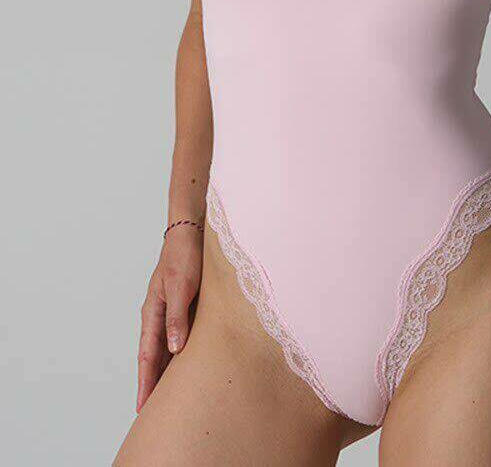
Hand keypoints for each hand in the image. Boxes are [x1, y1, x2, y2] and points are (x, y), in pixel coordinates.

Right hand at [136, 224, 202, 412]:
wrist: (192, 232)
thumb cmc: (185, 256)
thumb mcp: (181, 286)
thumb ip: (176, 317)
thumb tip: (174, 349)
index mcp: (152, 312)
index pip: (147, 356)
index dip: (146, 382)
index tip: (143, 407)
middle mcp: (159, 314)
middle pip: (154, 356)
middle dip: (152, 383)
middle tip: (153, 412)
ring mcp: (171, 310)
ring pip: (166, 348)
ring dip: (166, 370)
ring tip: (169, 395)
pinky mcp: (185, 305)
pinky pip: (180, 335)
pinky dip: (180, 353)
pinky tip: (188, 363)